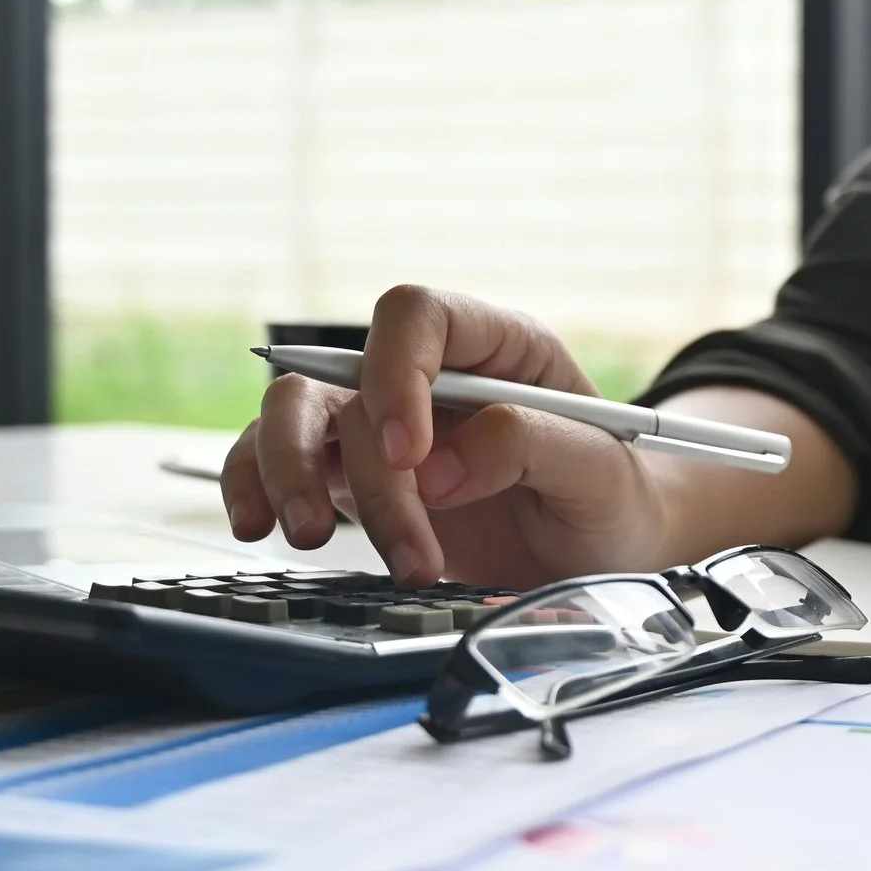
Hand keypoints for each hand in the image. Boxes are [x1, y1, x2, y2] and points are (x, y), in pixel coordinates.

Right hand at [221, 286, 672, 587]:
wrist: (602, 553)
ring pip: (297, 417)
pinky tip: (260, 527)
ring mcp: (382, 425)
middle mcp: (429, 376)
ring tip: (315, 540)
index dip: (397, 372)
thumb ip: (532, 449)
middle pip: (344, 376)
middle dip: (343, 454)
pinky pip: (279, 465)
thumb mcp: (602, 473)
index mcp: (497, 347)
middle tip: (374, 528)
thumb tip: (439, 466)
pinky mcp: (352, 479)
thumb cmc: (612, 497)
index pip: (419, 317)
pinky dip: (258, 490)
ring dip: (293, 478)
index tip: (408, 454)